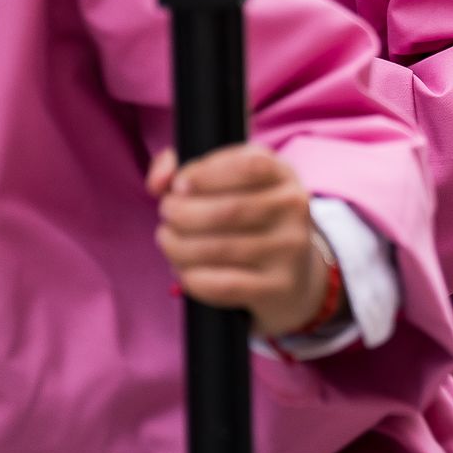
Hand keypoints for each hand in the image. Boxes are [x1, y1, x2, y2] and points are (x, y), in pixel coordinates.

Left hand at [147, 145, 331, 339]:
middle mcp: (293, 208)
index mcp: (282, 174)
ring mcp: (289, 249)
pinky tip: (184, 271)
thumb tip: (159, 181)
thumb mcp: (230, 183)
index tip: (178, 186)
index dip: (204, 174)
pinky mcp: (277, 286)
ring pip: (219, 249)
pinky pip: (223, 284)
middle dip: (181, 213)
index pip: (247, 166)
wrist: (293, 274)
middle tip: (166, 215)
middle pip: (228, 210)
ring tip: (168, 240)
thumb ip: (189, 170)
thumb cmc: (248, 220)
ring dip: (178, 246)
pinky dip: (192, 278)